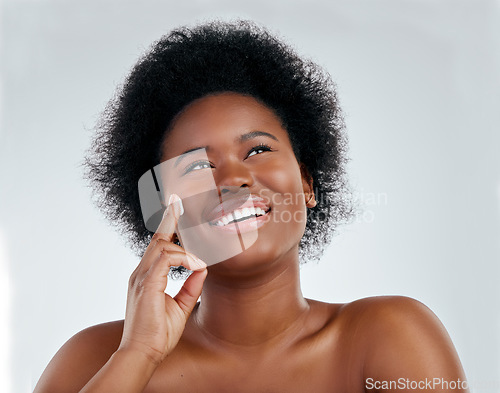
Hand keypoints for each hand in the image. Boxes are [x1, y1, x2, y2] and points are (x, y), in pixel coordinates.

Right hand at [117, 194, 206, 365]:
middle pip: (157, 238)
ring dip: (184, 248)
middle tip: (178, 201)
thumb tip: (203, 268)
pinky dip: (183, 258)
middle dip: (169, 218)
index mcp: (147, 276)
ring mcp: (141, 277)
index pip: (157, 246)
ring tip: (199, 259)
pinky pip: (165, 258)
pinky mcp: (146, 284)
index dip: (166, 226)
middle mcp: (141, 272)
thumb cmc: (159, 334)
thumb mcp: (181, 306)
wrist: (143, 354)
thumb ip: (191, 286)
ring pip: (162, 245)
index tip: (175, 210)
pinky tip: (195, 265)